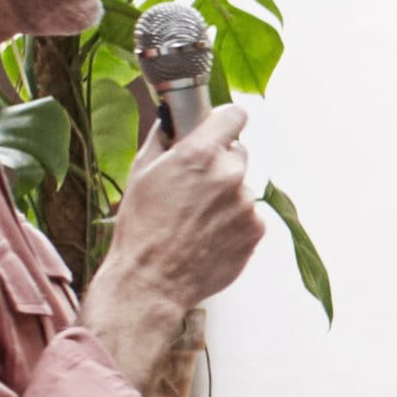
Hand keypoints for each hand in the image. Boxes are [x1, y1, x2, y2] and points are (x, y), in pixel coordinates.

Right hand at [106, 101, 264, 318]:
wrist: (151, 280)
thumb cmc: (141, 228)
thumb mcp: (140, 171)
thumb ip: (163, 138)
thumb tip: (172, 118)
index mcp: (200, 154)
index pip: (235, 116)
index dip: (226, 121)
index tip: (221, 128)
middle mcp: (229, 175)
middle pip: (238, 153)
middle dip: (220, 164)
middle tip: (195, 185)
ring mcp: (246, 204)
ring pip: (242, 188)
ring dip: (227, 196)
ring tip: (197, 219)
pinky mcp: (255, 230)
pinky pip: (249, 215)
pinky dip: (233, 221)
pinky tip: (208, 234)